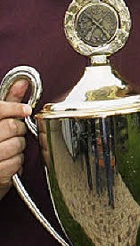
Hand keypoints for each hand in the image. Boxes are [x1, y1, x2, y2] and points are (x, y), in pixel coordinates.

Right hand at [0, 79, 30, 199]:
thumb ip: (9, 103)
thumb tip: (22, 82)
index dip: (15, 108)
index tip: (26, 110)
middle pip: (12, 126)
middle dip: (19, 129)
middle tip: (14, 133)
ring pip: (17, 144)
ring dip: (19, 147)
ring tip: (9, 148)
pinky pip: (17, 162)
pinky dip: (17, 162)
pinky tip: (8, 161)